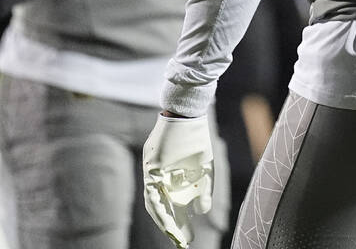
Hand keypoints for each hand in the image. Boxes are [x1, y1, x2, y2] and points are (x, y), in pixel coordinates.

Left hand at [142, 113, 213, 248]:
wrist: (189, 119)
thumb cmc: (197, 142)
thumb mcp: (206, 171)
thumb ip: (204, 192)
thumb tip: (201, 213)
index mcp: (177, 183)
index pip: (177, 209)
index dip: (182, 225)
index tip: (189, 240)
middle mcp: (164, 183)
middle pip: (166, 211)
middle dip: (174, 229)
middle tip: (183, 244)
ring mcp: (156, 177)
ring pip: (156, 206)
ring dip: (165, 223)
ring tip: (175, 237)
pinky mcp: (150, 170)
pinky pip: (152, 194)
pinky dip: (159, 208)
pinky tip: (167, 220)